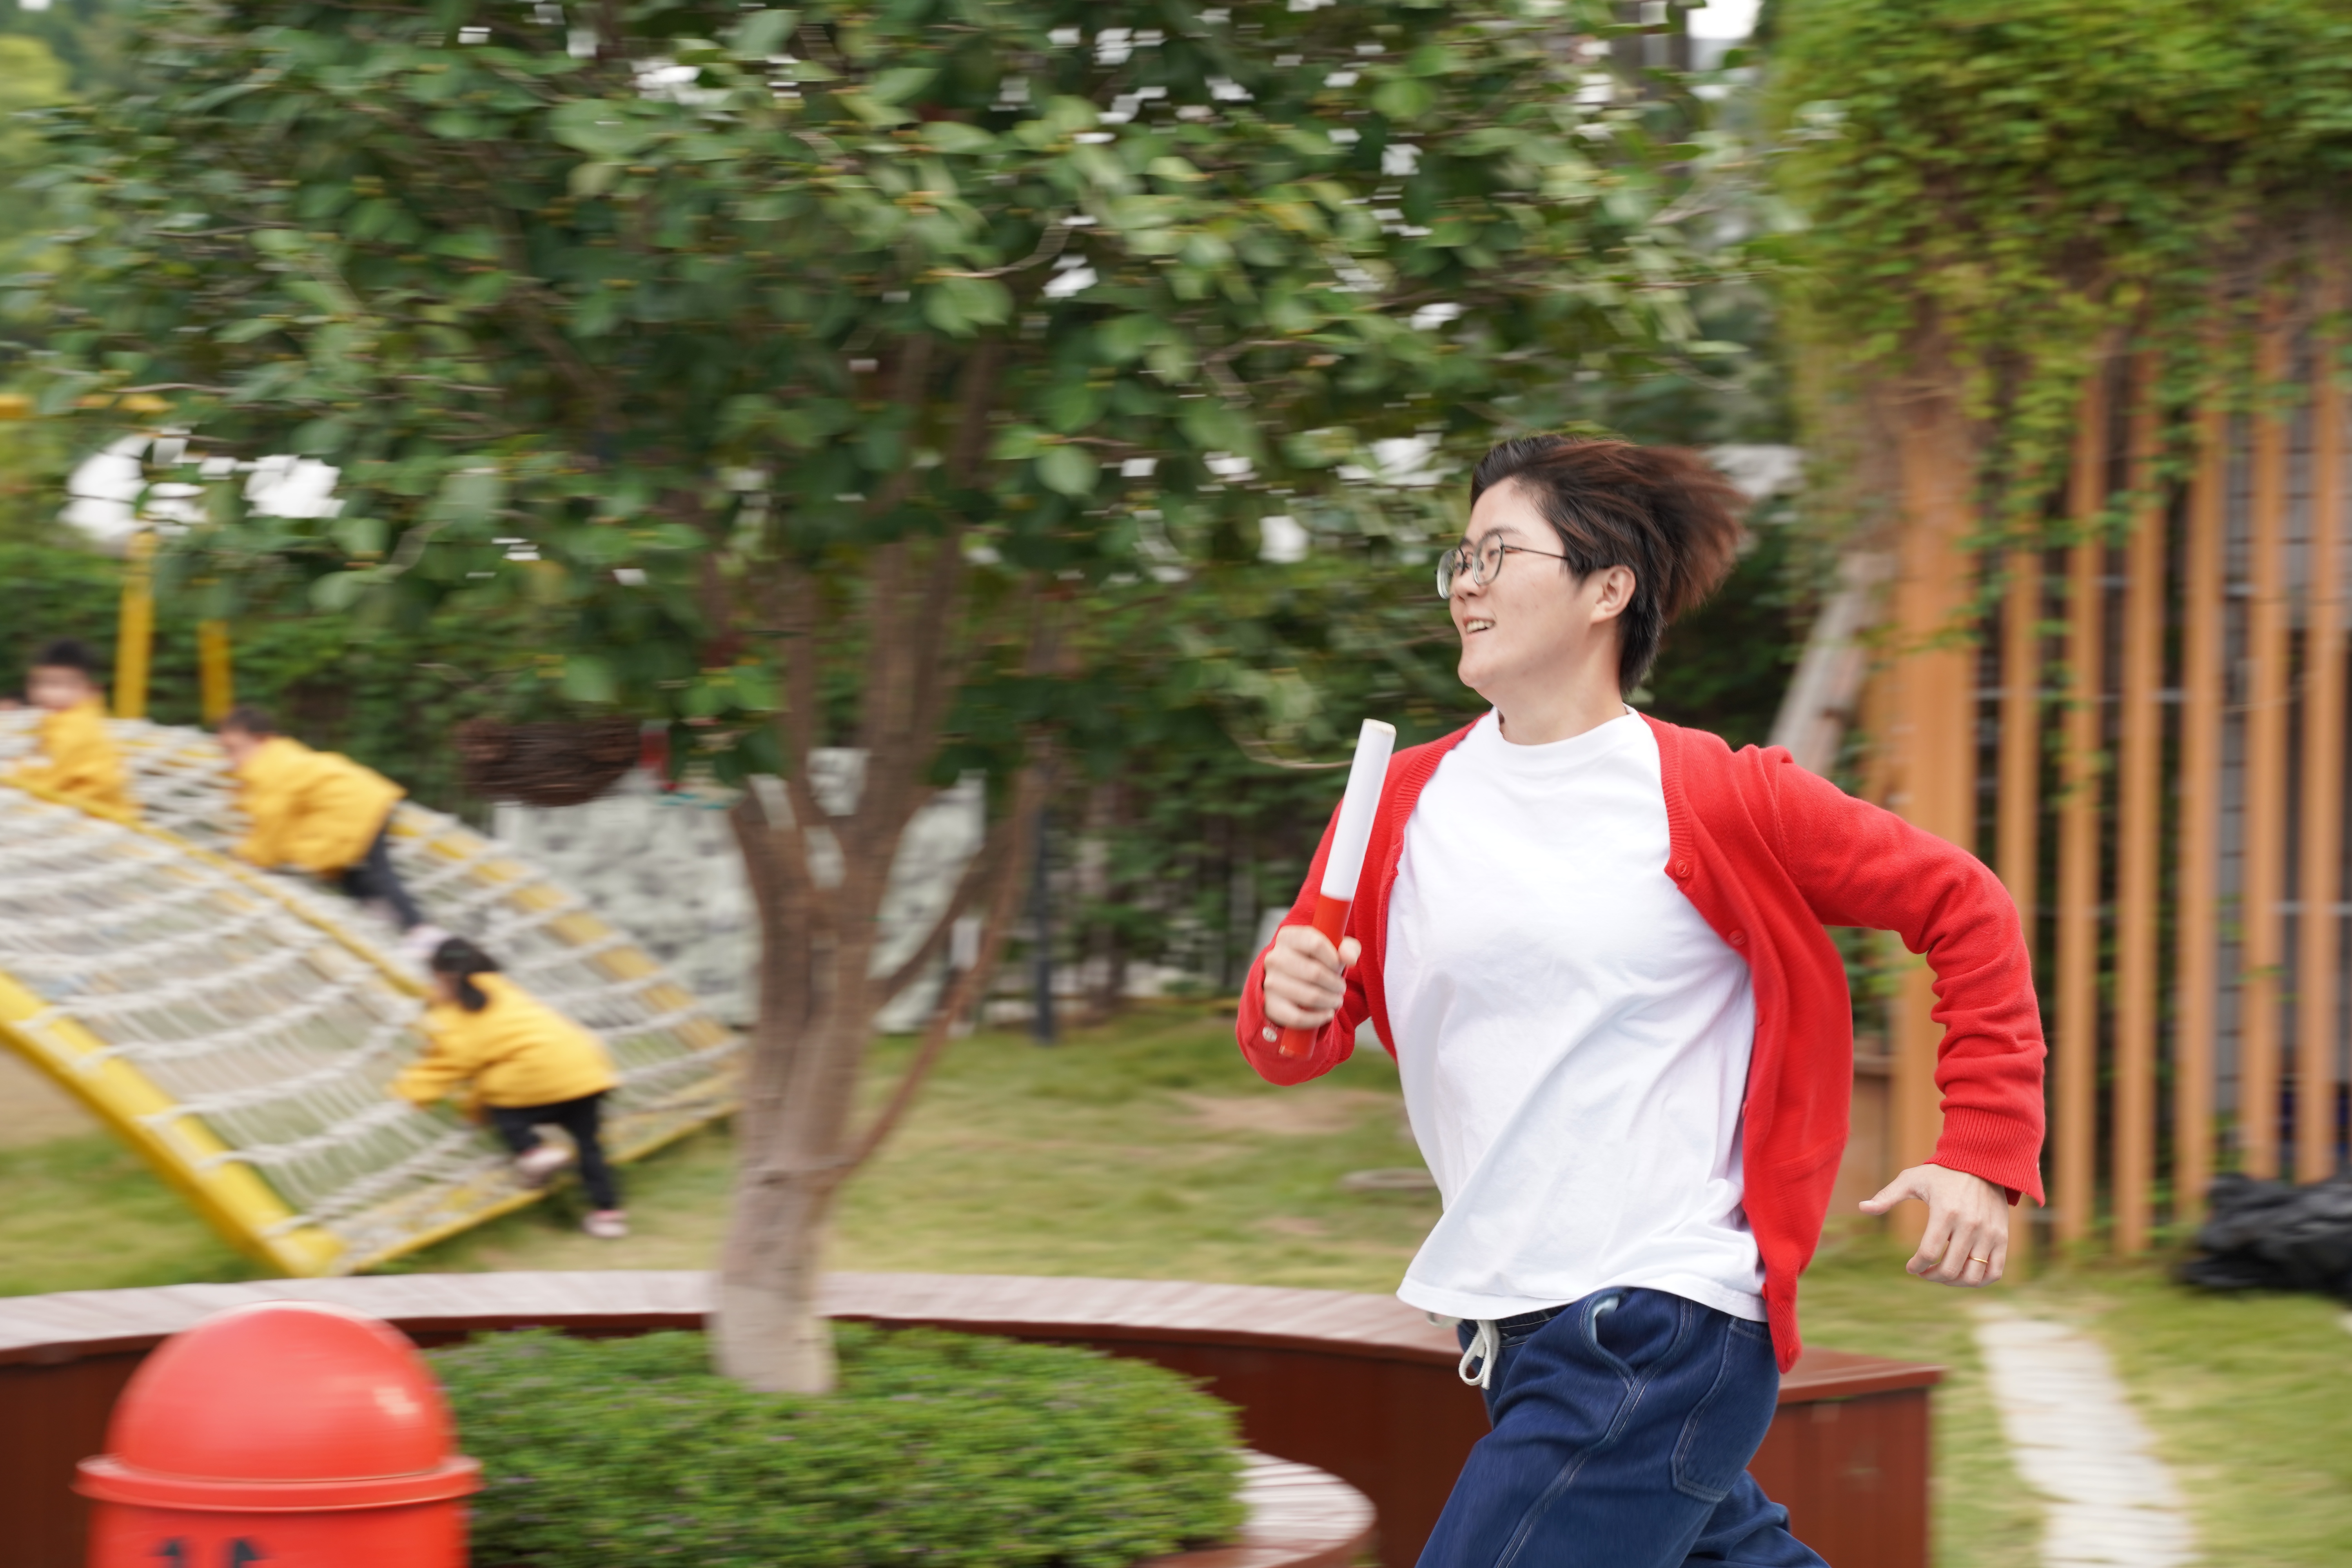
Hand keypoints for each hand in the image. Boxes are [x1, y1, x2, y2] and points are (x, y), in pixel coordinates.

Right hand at [1258, 924, 1361, 1040]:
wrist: (1287, 979)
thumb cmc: (1315, 960)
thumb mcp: (1332, 948)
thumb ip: (1347, 947)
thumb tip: (1350, 959)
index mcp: (1288, 937)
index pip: (1316, 944)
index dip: (1334, 959)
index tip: (1338, 967)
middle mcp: (1274, 958)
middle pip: (1314, 973)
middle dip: (1335, 984)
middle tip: (1341, 988)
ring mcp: (1270, 982)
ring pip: (1309, 996)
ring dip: (1330, 1001)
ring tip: (1336, 1000)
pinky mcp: (1271, 1005)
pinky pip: (1297, 1017)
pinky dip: (1317, 1018)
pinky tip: (1327, 1014)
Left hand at [1859, 1163, 2010, 1285]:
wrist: (1982, 1163)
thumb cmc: (1942, 1173)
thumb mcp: (1912, 1179)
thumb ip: (1887, 1196)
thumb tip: (1863, 1207)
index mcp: (1945, 1212)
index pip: (1928, 1253)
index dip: (1916, 1267)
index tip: (1911, 1268)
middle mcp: (1969, 1225)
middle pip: (1950, 1269)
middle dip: (1932, 1277)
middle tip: (1924, 1273)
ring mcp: (1989, 1233)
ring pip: (1973, 1276)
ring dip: (1954, 1283)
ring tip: (1942, 1275)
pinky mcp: (2002, 1237)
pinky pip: (1996, 1271)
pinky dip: (1980, 1281)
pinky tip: (1964, 1276)